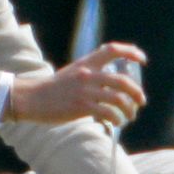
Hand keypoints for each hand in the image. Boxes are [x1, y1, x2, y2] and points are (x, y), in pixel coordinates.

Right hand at [9, 42, 147, 126]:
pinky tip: (116, 123)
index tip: (142, 60)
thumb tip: (110, 83)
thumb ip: (90, 74)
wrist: (32, 98)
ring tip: (130, 116)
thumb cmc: (52, 89)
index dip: (131, 52)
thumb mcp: (72, 73)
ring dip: (129, 110)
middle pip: (123, 81)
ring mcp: (85, 91)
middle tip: (141, 101)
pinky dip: (117, 119)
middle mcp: (88, 74)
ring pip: (119, 99)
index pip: (113, 50)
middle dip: (137, 93)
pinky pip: (108, 113)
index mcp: (86, 63)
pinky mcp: (81, 106)